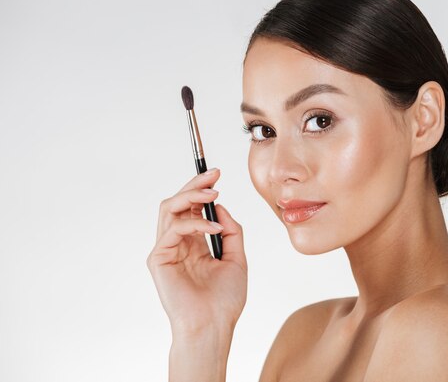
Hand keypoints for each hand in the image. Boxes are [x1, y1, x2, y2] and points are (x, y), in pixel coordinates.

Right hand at [147, 168, 247, 335]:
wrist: (214, 325)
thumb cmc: (225, 299)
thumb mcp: (237, 258)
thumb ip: (232, 231)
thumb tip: (220, 206)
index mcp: (194, 244)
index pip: (191, 209)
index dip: (201, 189)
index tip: (218, 174)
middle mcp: (178, 244)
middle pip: (176, 204)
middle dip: (194, 185)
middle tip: (213, 175)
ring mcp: (166, 250)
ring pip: (168, 209)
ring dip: (190, 196)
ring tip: (212, 193)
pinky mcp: (158, 258)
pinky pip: (172, 229)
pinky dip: (194, 223)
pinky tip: (214, 228)